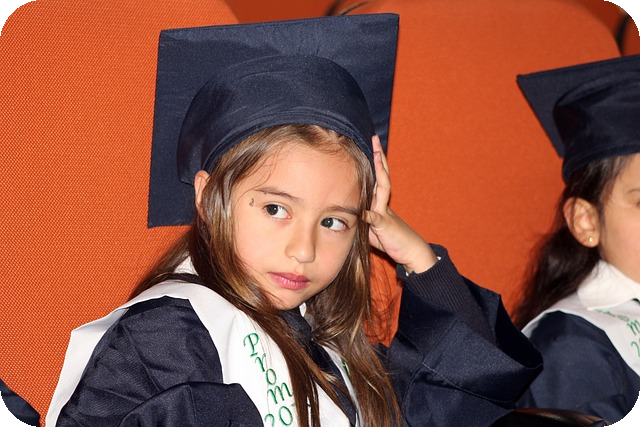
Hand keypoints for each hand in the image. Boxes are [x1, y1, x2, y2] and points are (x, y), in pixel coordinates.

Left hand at [363, 136, 437, 273]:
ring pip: (382, 188)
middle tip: (376, 138)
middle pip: (382, 175)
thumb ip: (361, 218)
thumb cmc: (390, 239)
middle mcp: (383, 203)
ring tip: (376, 155)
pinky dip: (368, 214)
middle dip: (379, 156)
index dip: (373, 161)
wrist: (412, 252)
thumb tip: (346, 212)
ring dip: (379, 171)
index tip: (369, 145)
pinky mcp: (385, 226)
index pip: (376, 177)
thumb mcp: (371, 228)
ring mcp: (385, 212)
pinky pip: (375, 219)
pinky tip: (362, 211)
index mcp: (379, 202)